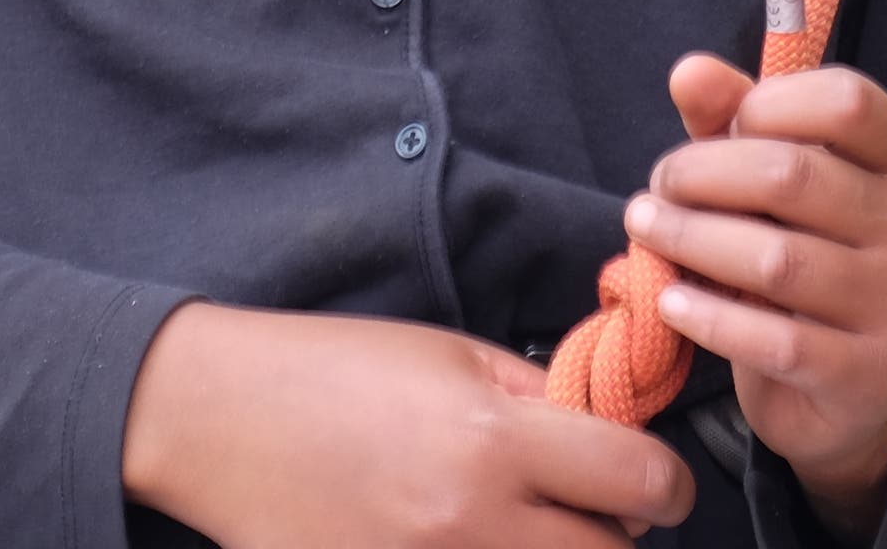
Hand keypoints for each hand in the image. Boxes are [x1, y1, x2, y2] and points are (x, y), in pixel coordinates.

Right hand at [120, 300, 693, 547]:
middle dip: (618, 534)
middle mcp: (470, 522)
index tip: (658, 482)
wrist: (219, 418)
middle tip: (597, 511)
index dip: (668, 483)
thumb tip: (610, 436)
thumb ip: (540, 400)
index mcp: (493, 441)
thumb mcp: (452, 355)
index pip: (639, 482)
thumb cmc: (334, 369)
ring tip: (531, 529)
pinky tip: (476, 544)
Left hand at [627, 53, 886, 539]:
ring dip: (692, 240)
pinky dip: (708, 318)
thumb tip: (688, 71)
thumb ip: (734, 116)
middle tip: (656, 189)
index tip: (723, 128)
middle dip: (702, 174)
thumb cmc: (802, 248)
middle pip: (794, 176)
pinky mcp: (864, 375)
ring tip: (646, 231)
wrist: (844, 388)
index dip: (769, 103)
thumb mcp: (775, 176)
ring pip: (777, 261)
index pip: (848, 101)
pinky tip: (670, 301)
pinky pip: (774, 341)